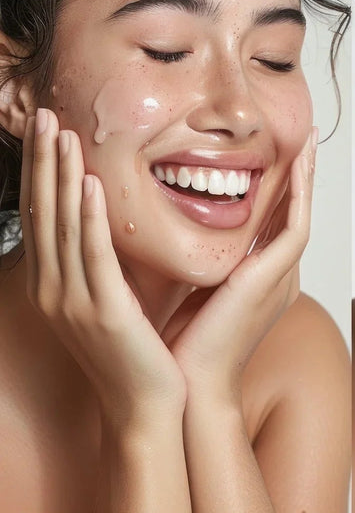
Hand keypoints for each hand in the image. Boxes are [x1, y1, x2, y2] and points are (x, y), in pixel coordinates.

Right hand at [21, 108, 185, 424]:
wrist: (146, 405)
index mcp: (55, 286)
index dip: (41, 172)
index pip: (43, 216)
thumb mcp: (111, 300)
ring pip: (62, 225)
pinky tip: (88, 183)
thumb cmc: (136, 351)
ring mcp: (73, 301)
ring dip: (61, 175)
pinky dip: (87, 216)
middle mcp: (53, 290)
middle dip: (43, 161)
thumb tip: (109, 219)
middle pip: (42, 212)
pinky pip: (92, 254)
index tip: (46, 131)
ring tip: (63, 134)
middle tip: (43, 115)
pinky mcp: (103, 310)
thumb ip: (105, 262)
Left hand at [163, 127, 316, 404]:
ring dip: (307, 176)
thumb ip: (197, 260)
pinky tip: (298, 166)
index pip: (277, 223)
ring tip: (309, 142)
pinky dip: (300, 193)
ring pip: (302, 213)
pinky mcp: (276, 276)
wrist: (191, 384)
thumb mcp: (191, 289)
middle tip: (307, 139)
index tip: (279, 158)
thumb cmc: (184, 346)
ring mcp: (283, 275)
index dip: (283, 189)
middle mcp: (280, 274)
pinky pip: (297, 225)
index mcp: (263, 279)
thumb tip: (171, 228)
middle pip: (296, 213)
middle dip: (303, 176)